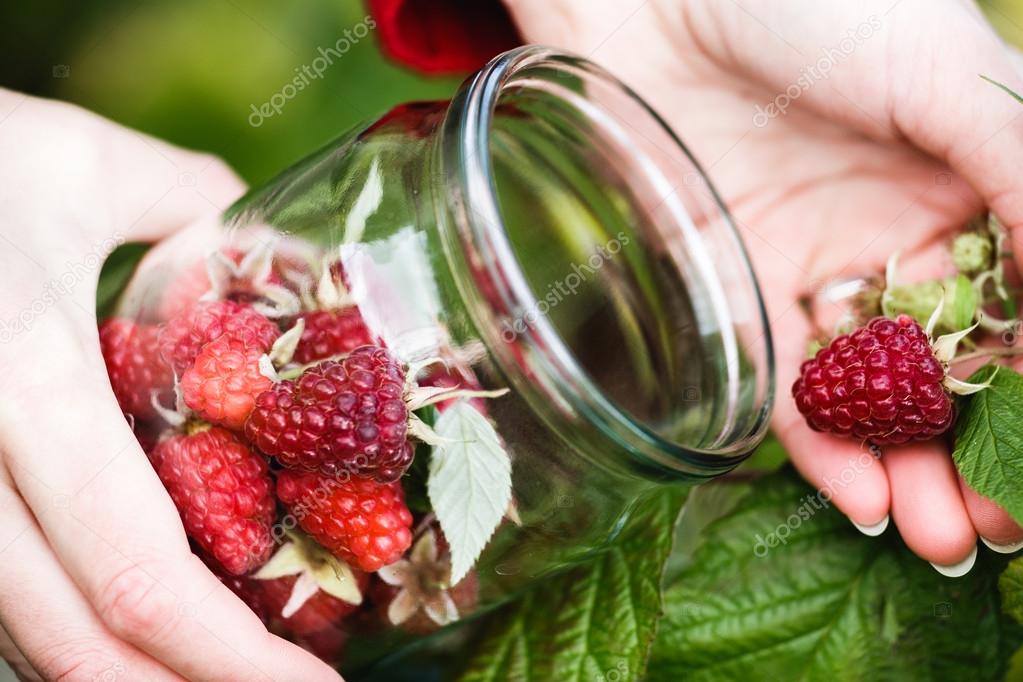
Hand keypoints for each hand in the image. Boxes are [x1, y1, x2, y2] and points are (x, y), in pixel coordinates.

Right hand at [0, 90, 339, 679]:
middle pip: (72, 641)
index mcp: (27, 380)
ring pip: (12, 635)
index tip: (309, 681)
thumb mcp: (83, 164)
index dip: (226, 654)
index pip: (137, 571)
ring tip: (209, 674)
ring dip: (120, 677)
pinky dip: (49, 634)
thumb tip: (281, 250)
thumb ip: (197, 207)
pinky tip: (111, 632)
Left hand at [505, 0, 1022, 572]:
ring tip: (933, 539)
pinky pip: (777, 381)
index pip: (1013, 314)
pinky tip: (857, 497)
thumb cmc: (810, 2)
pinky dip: (817, 443)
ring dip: (900, 470)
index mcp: (964, 186)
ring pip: (866, 394)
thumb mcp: (942, 74)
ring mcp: (807, 271)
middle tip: (988, 533)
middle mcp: (890, 239)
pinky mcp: (728, 291)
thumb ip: (1019, 173)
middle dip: (969, 452)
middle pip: (943, 369)